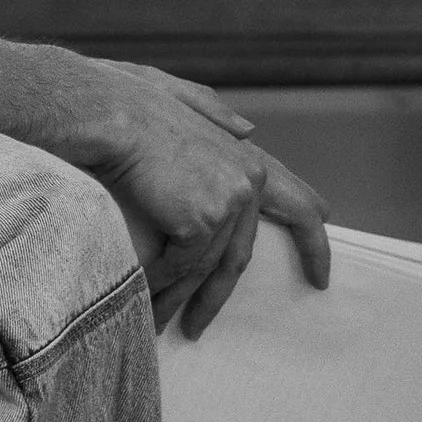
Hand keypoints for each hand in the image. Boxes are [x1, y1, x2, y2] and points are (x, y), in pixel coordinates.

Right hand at [82, 64, 329, 338]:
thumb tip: (250, 129)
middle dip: (218, 297)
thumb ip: (213, 111)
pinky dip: (160, 287)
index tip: (321, 278)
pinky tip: (143, 302)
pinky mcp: (200, 222)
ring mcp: (226, 202)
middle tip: (201, 327)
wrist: (101, 113)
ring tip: (158, 325)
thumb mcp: (177, 95)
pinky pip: (180, 268)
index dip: (312, 245)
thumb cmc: (124, 99)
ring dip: (180, 301)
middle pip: (240, 256)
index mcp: (246, 155)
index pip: (297, 205)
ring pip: (205, 270)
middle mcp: (247, 180)